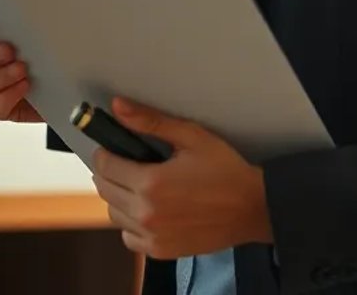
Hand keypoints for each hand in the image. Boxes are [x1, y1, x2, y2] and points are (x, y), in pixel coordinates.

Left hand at [91, 97, 271, 258]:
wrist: (252, 208)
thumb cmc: (226, 170)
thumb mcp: (191, 137)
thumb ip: (151, 122)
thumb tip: (118, 107)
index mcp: (151, 183)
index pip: (104, 166)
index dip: (104, 152)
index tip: (112, 148)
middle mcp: (146, 213)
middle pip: (104, 190)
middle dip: (110, 172)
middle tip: (126, 163)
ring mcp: (152, 235)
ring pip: (114, 214)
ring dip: (119, 197)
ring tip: (140, 185)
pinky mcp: (161, 250)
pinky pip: (128, 237)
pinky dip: (131, 223)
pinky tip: (148, 210)